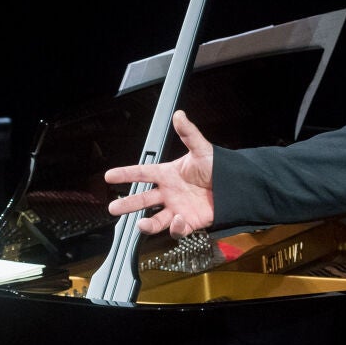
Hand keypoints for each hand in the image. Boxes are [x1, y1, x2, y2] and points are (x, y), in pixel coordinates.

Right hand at [103, 110, 214, 236]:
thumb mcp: (202, 150)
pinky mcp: (189, 222)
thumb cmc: (218, 168)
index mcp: (168, 174)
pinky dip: (174, 227)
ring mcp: (177, 208)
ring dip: (146, 224)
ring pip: (155, 219)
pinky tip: (177, 220)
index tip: (109, 176)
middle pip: (142, 200)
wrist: (236, 188)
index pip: (141, 173)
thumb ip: (189, 134)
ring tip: (140, 224)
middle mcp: (169, 192)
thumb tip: (179, 115)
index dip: (125, 174)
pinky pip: (177, 229)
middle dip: (127, 204)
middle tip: (113, 208)